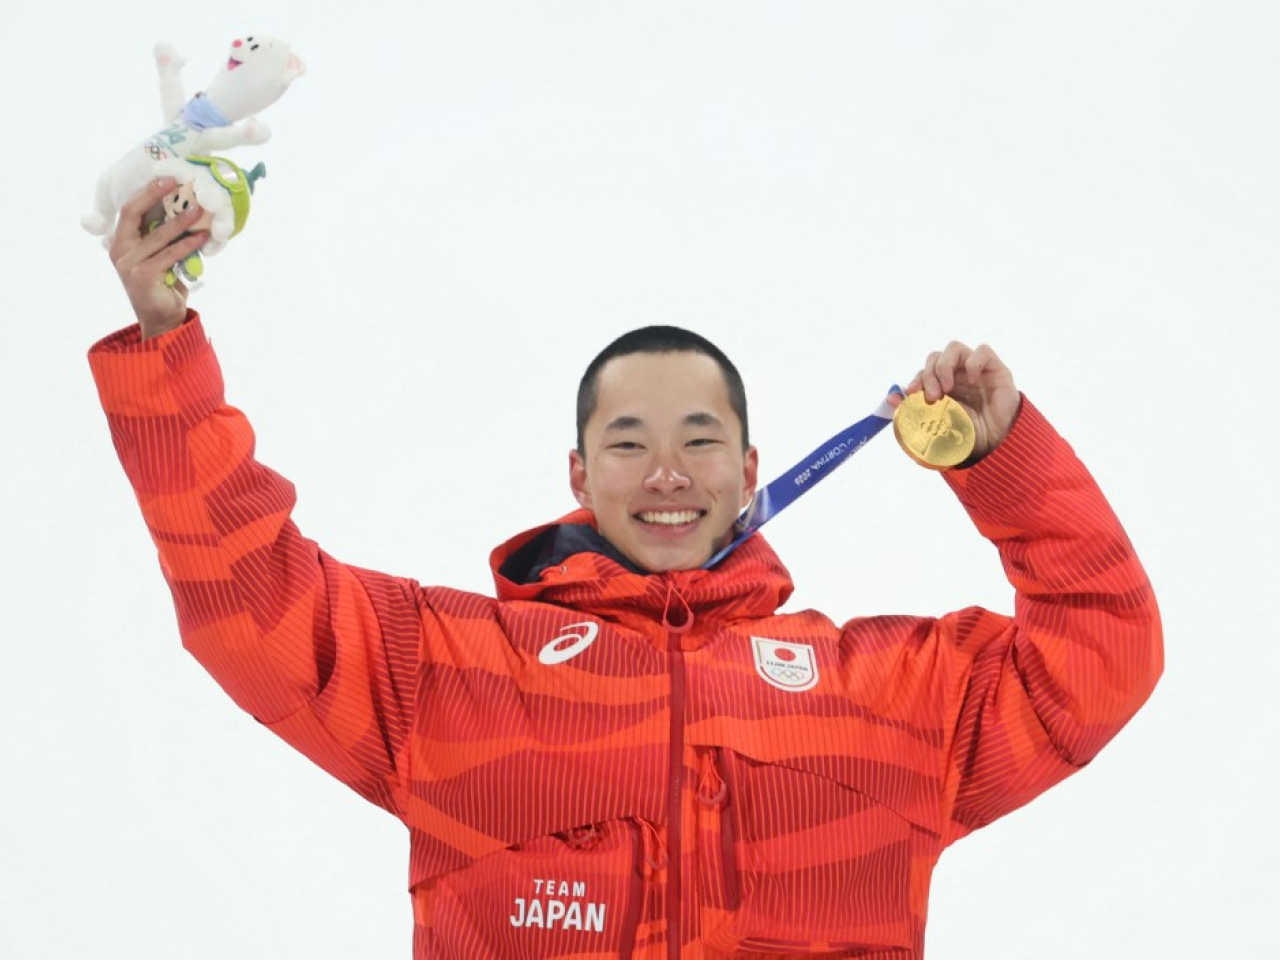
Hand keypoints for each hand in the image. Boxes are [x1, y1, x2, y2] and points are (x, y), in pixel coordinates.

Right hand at [109, 179, 207, 339]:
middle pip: (134, 213)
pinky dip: (188, 244)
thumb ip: (162, 238)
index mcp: (120, 242)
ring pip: (158, 235)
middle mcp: (120, 250)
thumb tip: (186, 211)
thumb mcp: (160, 257)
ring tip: (199, 209)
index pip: (130, 209)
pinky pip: (170, 254)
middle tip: (178, 183)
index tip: (167, 178)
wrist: (161, 320)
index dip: (146, 192)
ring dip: (181, 220)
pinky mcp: (144, 275)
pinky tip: (202, 237)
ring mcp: (129, 263)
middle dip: (155, 195)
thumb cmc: (163, 286)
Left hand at [896, 341, 1020, 460]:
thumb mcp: (938, 424)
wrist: (998, 443)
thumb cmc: (969, 434)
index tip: (911, 393)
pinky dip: (974, 362)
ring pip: (954, 348)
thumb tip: (890, 398)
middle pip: (935, 357)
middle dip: (928, 374)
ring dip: (945, 366)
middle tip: (932, 396)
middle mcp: (957, 375)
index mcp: (942, 386)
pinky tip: (973, 380)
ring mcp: (975, 370)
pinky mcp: (996, 369)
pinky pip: (983, 351)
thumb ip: (915, 410)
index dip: (916, 379)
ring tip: (947, 388)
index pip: (924, 371)